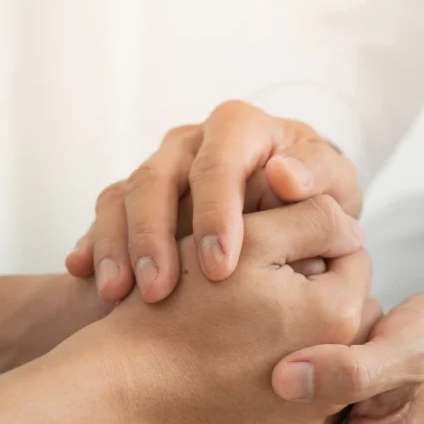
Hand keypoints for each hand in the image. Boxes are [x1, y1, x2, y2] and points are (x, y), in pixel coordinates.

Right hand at [64, 100, 360, 302]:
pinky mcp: (134, 198)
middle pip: (157, 178)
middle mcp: (192, 142)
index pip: (219, 161)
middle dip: (154, 236)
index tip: (220, 267)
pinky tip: (90, 282)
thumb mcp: (332, 188)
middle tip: (159, 290)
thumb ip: (317, 179)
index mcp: (241, 128)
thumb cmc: (318, 199)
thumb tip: (285, 176)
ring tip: (118, 295)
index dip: (215, 211)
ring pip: (122, 196)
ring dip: (118, 246)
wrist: (290, 214)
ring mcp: (159, 168)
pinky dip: (94, 247)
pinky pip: (102, 216)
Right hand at [68, 195, 377, 423]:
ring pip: (318, 355)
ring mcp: (311, 421)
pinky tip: (229, 366)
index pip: (352, 257)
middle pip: (339, 310)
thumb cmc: (175, 312)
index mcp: (339, 316)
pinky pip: (292, 402)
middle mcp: (339, 378)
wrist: (117, 399)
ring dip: (292, 334)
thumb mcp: (248, 241)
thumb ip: (313, 218)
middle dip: (309, 289)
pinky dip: (270, 381)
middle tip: (256, 284)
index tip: (274, 246)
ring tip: (239, 325)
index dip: (313, 240)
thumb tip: (352, 226)